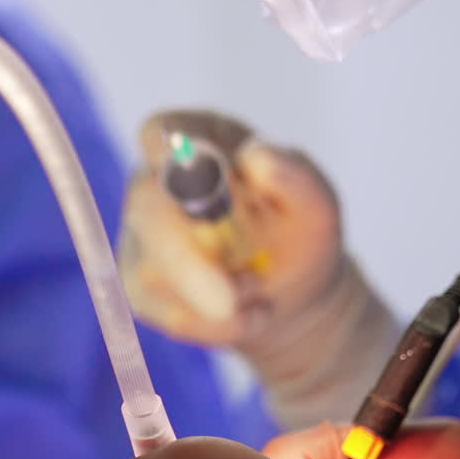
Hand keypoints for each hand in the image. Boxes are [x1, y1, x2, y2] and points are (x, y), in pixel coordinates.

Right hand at [119, 110, 342, 347]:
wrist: (295, 296)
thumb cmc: (302, 236)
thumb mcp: (318, 207)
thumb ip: (296, 176)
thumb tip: (255, 158)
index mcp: (200, 141)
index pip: (162, 132)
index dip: (166, 149)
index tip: (186, 174)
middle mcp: (158, 184)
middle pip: (147, 210)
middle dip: (187, 262)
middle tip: (230, 302)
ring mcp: (143, 237)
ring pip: (154, 272)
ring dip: (217, 296)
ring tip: (261, 289)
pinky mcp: (141, 289)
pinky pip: (168, 314)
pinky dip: (216, 327)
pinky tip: (247, 314)